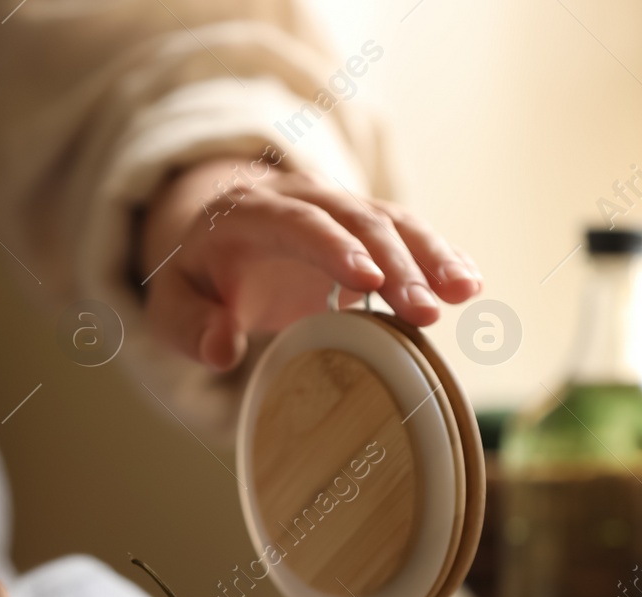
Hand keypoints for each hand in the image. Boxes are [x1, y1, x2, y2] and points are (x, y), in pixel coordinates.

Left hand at [140, 157, 482, 369]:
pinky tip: (470, 282)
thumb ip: (189, 326)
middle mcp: (301, 198)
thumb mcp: (171, 303)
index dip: (332, 247)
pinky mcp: (365, 227)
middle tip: (427, 312)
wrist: (216, 232)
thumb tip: (220, 352)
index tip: (368, 281)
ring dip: (431, 255)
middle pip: (356, 219)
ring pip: (391, 220)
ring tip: (464, 292)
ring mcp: (339, 209)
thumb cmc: (196, 276)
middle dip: (396, 263)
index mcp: (248, 212)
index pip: (295, 221)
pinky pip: (407, 232)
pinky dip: (439, 254)